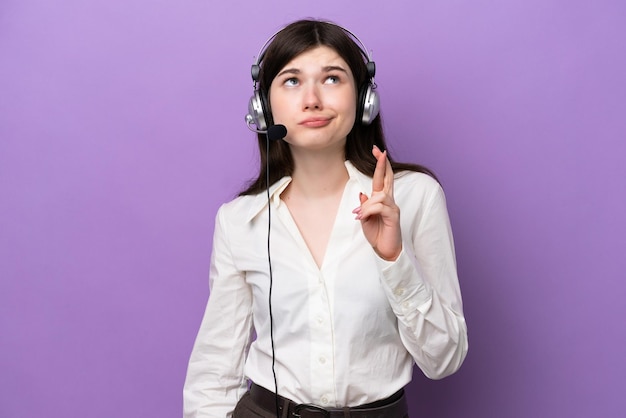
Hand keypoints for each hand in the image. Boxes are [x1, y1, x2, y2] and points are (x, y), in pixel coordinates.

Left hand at [352, 145, 401, 260]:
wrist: (385, 250)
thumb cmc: (377, 234)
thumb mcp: (365, 218)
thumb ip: (365, 205)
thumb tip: (362, 193)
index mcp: (381, 200)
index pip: (381, 179)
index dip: (380, 164)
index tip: (376, 150)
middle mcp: (389, 201)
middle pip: (388, 178)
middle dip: (382, 164)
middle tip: (379, 150)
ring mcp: (392, 207)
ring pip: (378, 196)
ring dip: (366, 206)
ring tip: (359, 216)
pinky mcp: (393, 216)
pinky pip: (379, 207)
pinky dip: (369, 210)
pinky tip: (362, 217)